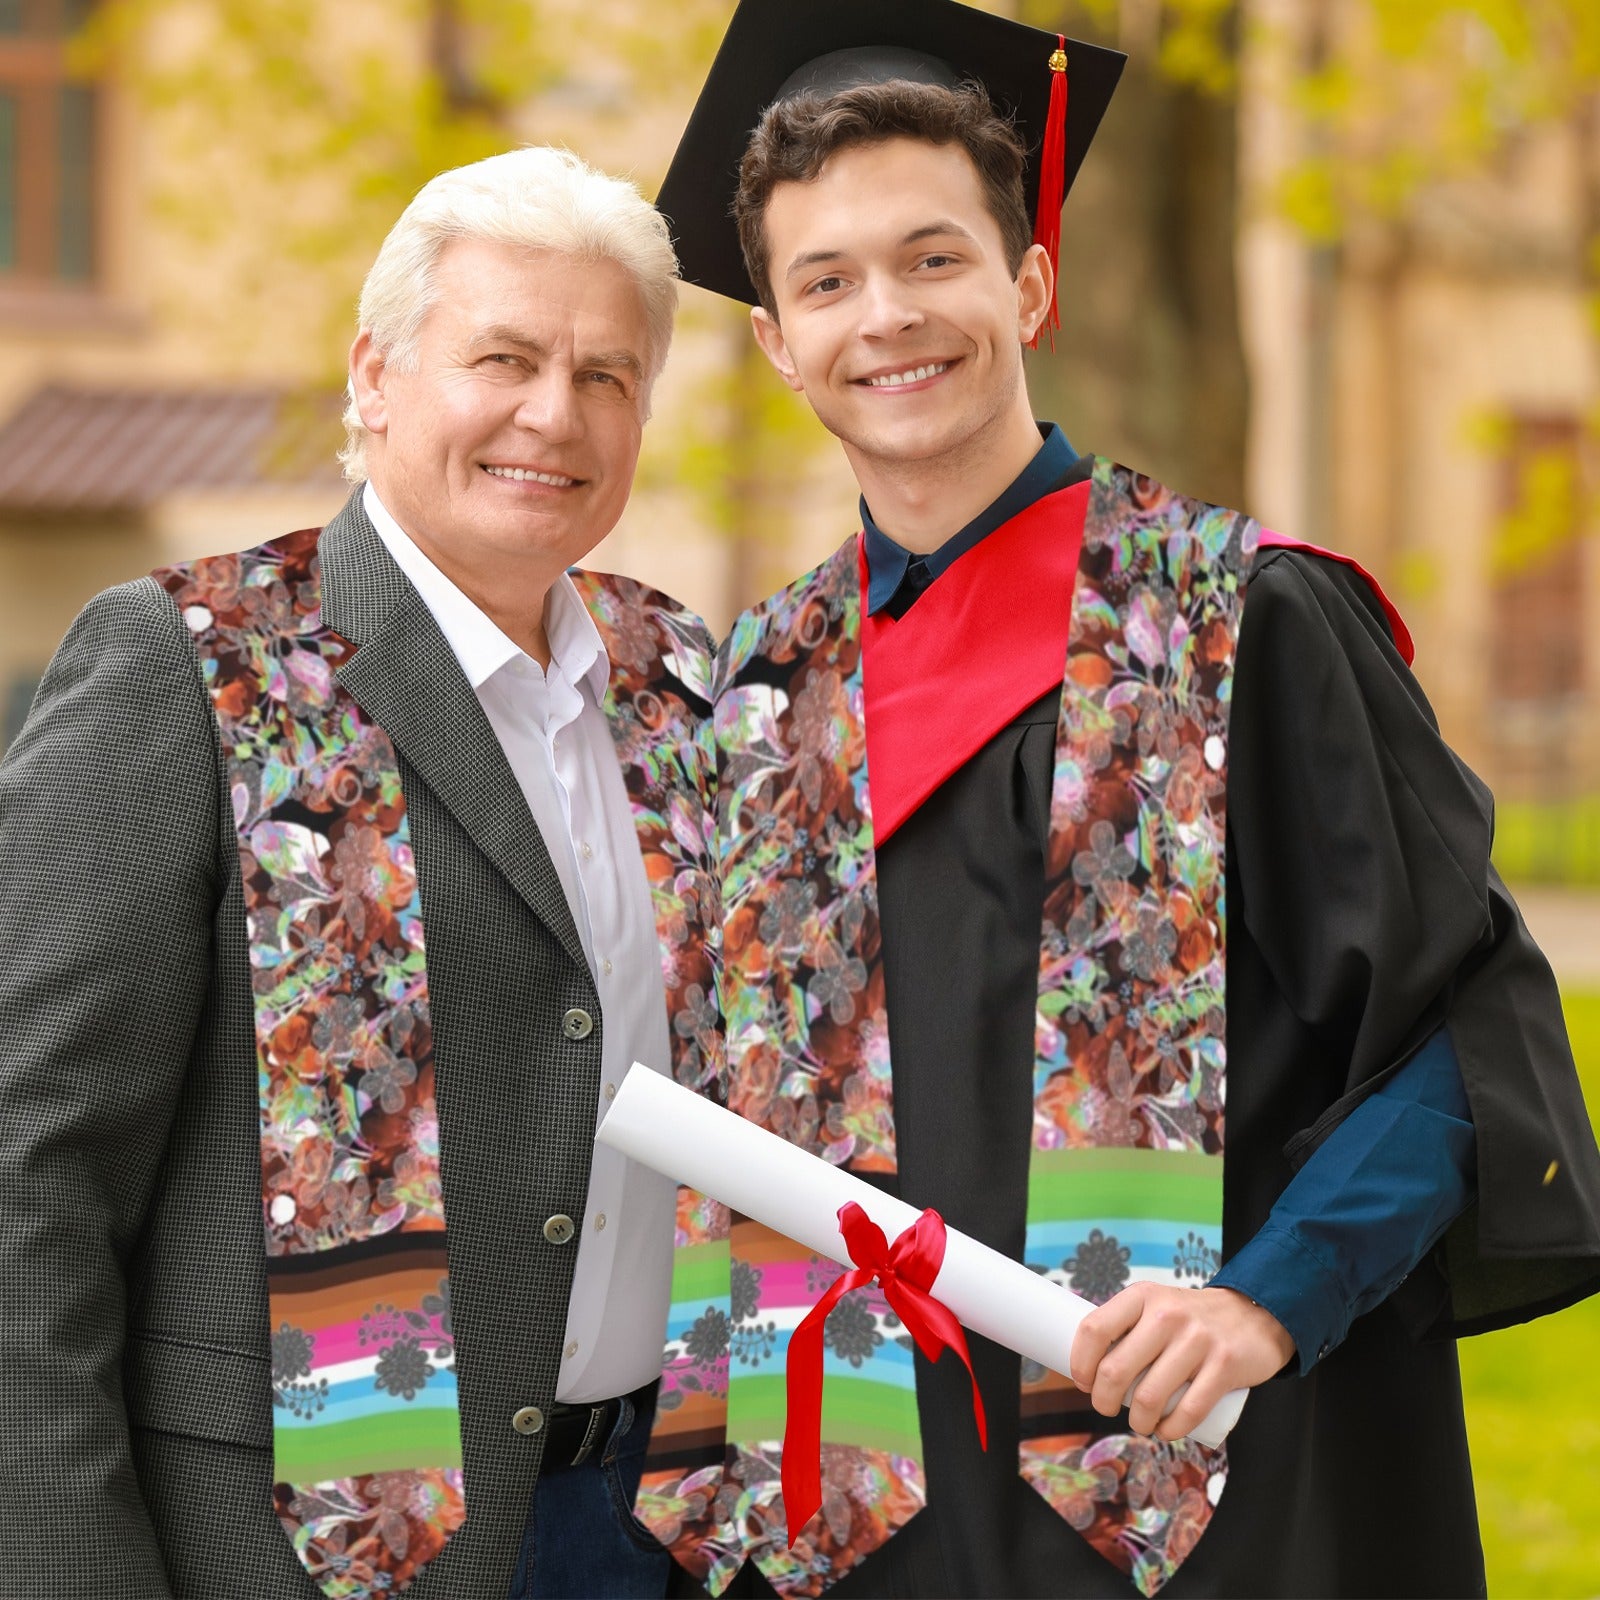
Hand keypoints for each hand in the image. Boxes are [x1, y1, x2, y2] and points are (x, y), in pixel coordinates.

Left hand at [1068, 1283, 1295, 1442]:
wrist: (1253, 1315)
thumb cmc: (1191, 1319)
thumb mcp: (1156, 1305)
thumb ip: (1128, 1327)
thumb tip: (1090, 1367)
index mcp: (1142, 1296)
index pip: (1094, 1329)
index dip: (1080, 1362)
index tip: (1083, 1382)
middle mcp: (1166, 1314)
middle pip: (1115, 1370)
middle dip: (1102, 1400)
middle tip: (1106, 1408)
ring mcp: (1197, 1340)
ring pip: (1149, 1397)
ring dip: (1137, 1422)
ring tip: (1140, 1423)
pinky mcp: (1224, 1366)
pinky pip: (1188, 1411)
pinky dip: (1170, 1430)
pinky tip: (1165, 1430)